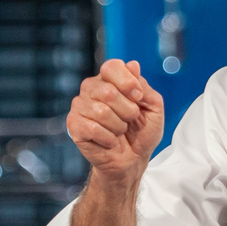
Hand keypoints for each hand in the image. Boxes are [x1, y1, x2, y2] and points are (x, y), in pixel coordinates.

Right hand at [67, 59, 165, 184]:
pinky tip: (109, 141)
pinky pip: (92, 128)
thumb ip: (144, 87)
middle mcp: (92, 88)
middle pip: (108, 91)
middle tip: (129, 120)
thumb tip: (133, 65)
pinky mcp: (74, 125)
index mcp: (110, 79)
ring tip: (119, 131)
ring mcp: (80, 106)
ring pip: (101, 112)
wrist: (132, 160)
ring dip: (118, 127)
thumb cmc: (142, 132)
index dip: (128, 83)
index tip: (138, 97)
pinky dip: (108, 138)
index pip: (112, 67)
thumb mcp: (153, 107)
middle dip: (128, 111)